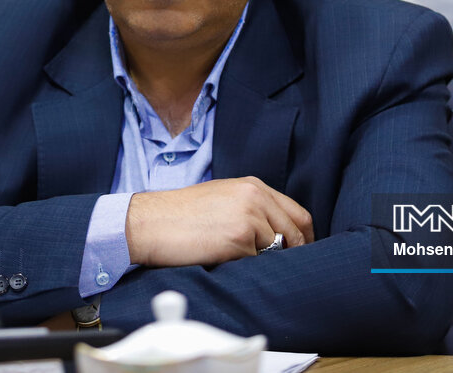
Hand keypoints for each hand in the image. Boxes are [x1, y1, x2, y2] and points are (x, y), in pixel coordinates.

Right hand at [125, 177, 313, 266]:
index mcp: (252, 185)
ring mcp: (250, 217)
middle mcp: (255, 196)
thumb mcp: (223, 198)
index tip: (298, 251)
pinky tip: (222, 259)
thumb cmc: (180, 214)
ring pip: (277, 249)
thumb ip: (253, 208)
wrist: (150, 222)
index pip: (296, 212)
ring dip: (262, 259)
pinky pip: (257, 262)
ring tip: (234, 256)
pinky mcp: (240, 238)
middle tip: (283, 266)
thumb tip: (277, 235)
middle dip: (293, 252)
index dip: (302, 236)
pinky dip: (245, 267)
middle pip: (296, 231)